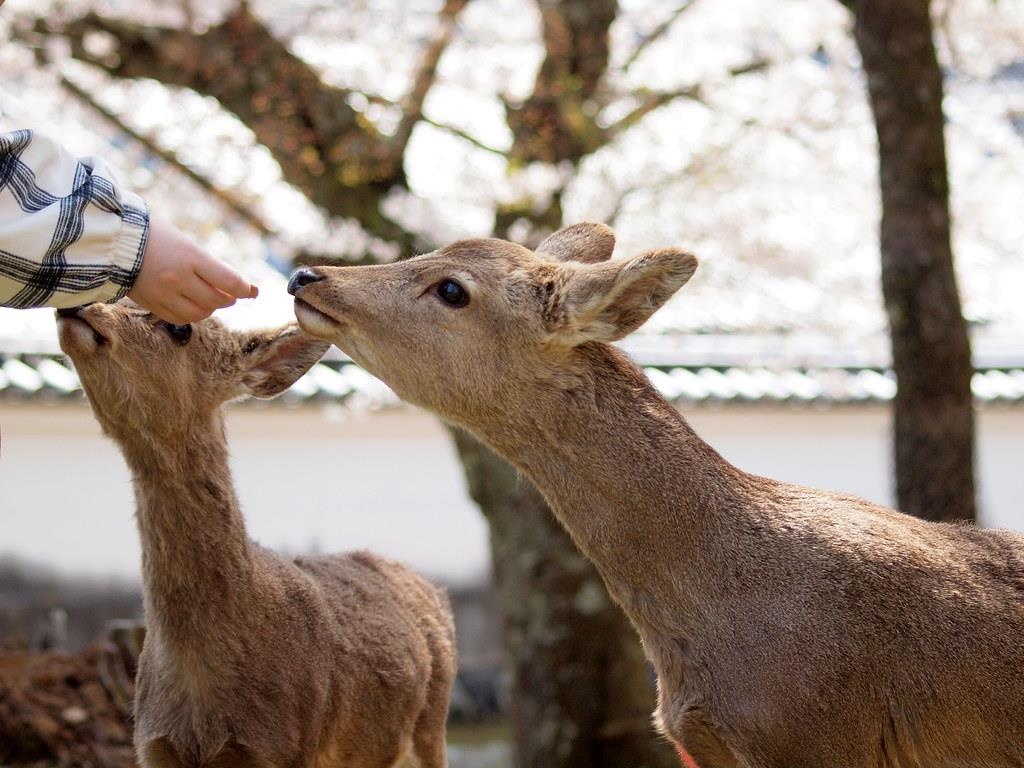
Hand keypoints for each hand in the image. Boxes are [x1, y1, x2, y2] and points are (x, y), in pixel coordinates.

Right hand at [128, 217, 257, 322]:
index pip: (229, 281)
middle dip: (228, 299)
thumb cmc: (153, 235)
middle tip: (231, 294)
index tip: (252, 291)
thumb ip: (208, 264)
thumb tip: (235, 285)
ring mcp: (164, 294)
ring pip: (200, 313)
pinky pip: (180, 319)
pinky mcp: (152, 304)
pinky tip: (193, 306)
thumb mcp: (185, 243)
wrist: (112, 241)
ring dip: (211, 308)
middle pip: (217, 300)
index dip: (245, 289)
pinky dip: (192, 315)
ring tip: (212, 299)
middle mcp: (178, 278)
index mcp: (189, 256)